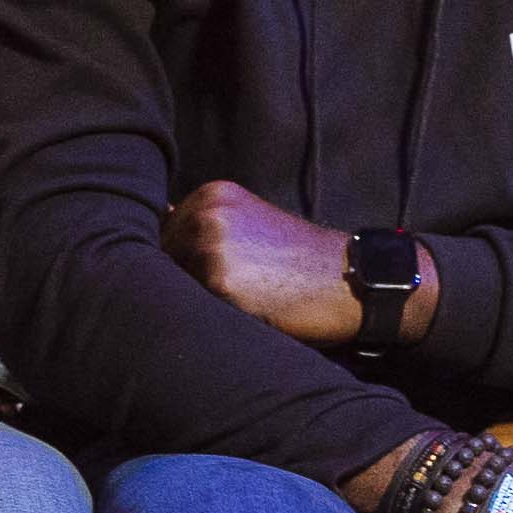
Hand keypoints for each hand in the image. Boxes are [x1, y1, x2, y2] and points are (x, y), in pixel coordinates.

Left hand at [173, 180, 390, 347]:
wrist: (353, 279)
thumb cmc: (300, 261)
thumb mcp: (251, 225)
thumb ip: (204, 225)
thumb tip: (159, 223)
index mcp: (212, 195)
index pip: (162, 237)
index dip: (180, 264)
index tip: (210, 276)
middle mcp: (205, 213)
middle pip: (161, 262)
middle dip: (182, 283)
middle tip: (235, 292)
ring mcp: (210, 245)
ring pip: (174, 287)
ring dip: (196, 302)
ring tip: (244, 299)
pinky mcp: (220, 282)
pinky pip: (195, 309)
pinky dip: (214, 317)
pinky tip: (249, 311)